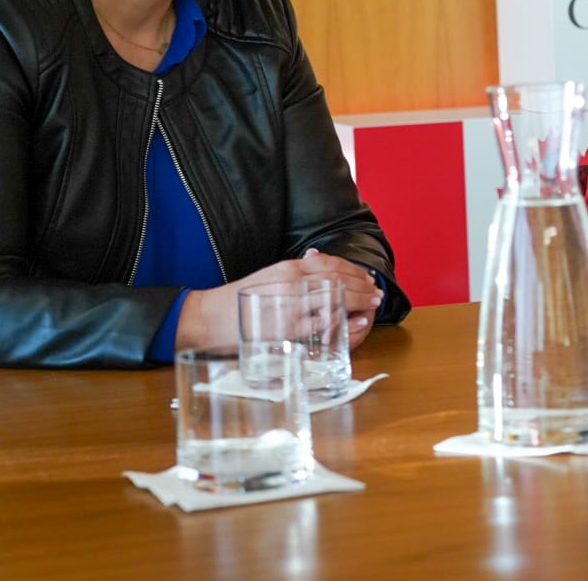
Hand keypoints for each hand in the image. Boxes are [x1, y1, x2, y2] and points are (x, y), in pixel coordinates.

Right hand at [177, 249, 383, 350]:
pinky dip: (343, 320)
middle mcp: (293, 283)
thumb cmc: (238, 298)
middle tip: (376, 290)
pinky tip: (356, 320)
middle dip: (361, 285)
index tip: (366, 275)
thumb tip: (315, 259)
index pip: (330, 264)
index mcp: (288, 268)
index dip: (352, 270)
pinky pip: (322, 322)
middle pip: (338, 280)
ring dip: (359, 301)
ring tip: (373, 303)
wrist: (211, 317)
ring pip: (335, 299)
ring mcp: (293, 306)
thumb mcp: (268, 276)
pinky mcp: (289, 328)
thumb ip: (293, 271)